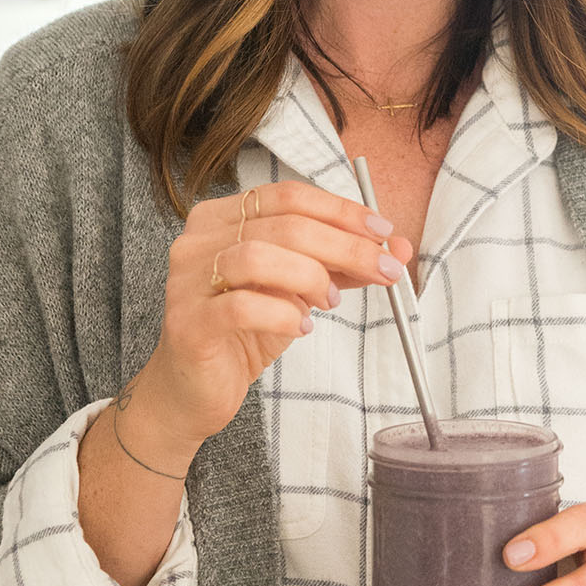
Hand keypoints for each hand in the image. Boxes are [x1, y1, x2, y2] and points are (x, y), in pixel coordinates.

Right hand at [135, 179, 413, 451]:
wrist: (196, 389)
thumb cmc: (245, 331)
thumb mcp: (299, 289)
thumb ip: (342, 265)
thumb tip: (397, 248)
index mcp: (222, 217)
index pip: (288, 196)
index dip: (341, 210)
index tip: (383, 231)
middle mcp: (199, 241)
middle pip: (283, 224)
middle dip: (345, 246)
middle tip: (384, 269)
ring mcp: (188, 281)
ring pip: (258, 256)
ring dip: (310, 277)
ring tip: (328, 303)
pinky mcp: (189, 322)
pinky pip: (241, 306)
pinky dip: (282, 313)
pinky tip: (300, 326)